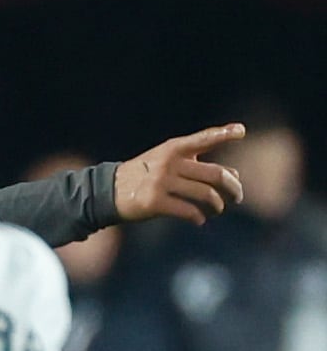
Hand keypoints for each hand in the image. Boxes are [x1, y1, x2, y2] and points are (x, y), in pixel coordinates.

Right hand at [116, 125, 246, 225]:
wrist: (108, 191)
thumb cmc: (145, 176)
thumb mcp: (168, 163)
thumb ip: (198, 165)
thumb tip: (235, 176)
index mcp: (172, 148)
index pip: (203, 139)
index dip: (223, 133)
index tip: (241, 131)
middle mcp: (168, 162)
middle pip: (215, 174)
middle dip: (234, 188)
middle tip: (238, 197)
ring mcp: (161, 181)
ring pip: (206, 194)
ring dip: (217, 205)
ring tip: (217, 209)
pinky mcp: (154, 201)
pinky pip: (189, 211)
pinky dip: (198, 218)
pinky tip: (198, 220)